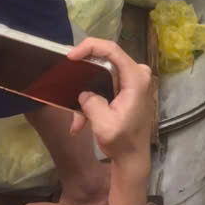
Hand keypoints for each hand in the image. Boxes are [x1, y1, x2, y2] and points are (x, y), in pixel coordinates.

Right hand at [68, 37, 153, 204]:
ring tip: (76, 116)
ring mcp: (133, 81)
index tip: (71, 56)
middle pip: (106, 60)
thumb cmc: (122, 142)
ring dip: (86, 93)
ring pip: (102, 75)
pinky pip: (105, 85)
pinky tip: (81, 122)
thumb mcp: (103, 124)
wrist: (132, 157)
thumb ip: (92, 103)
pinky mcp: (127, 89)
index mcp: (136, 78)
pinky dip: (92, 101)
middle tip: (66, 77)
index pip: (112, 50)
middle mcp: (138, 74)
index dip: (90, 47)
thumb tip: (85, 94)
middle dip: (84, 72)